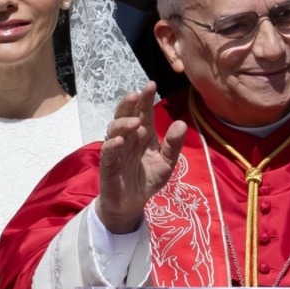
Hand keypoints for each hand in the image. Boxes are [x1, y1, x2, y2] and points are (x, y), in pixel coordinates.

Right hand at [96, 82, 186, 232]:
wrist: (132, 204)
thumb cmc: (148, 179)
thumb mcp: (167, 162)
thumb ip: (173, 144)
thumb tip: (182, 123)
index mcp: (144, 134)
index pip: (144, 112)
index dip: (146, 99)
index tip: (151, 84)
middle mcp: (129, 137)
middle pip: (125, 114)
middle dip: (129, 103)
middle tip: (136, 94)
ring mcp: (117, 149)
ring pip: (114, 129)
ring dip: (123, 123)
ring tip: (134, 122)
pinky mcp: (108, 164)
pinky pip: (108, 151)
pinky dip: (113, 144)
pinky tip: (120, 140)